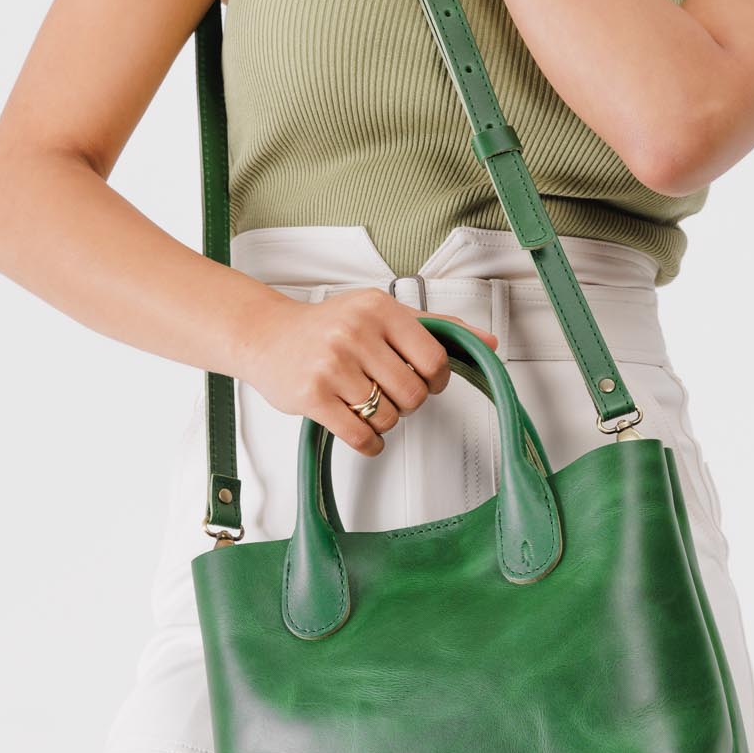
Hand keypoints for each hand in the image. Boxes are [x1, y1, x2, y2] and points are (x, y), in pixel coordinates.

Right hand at [240, 288, 498, 457]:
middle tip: (392, 396)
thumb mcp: (381, 313)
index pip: (434, 359)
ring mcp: (332, 364)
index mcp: (380, 309)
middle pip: (413, 394)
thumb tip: (488, 342)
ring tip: (367, 405)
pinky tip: (362, 431)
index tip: (426, 383)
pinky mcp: (312, 395)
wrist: (265, 335)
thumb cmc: (328, 326)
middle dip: (409, 404)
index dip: (436, 382)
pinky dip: (369, 443)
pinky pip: (360, 436)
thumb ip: (435, 327)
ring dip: (385, 422)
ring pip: (388, 417)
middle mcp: (355, 332)